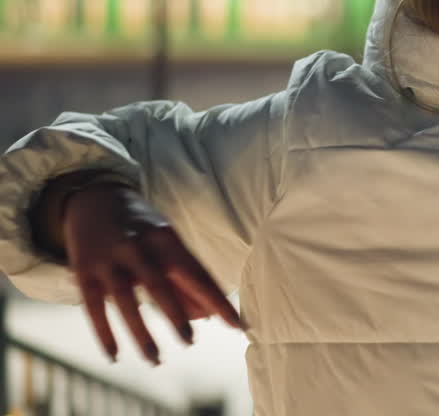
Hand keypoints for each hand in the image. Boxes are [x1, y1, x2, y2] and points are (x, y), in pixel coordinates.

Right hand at [61, 184, 244, 363]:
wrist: (93, 197)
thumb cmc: (142, 228)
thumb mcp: (167, 244)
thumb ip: (185, 279)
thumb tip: (206, 317)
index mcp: (166, 237)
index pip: (196, 272)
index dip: (217, 299)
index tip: (236, 324)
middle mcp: (138, 245)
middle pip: (160, 282)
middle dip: (176, 314)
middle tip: (191, 342)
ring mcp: (109, 257)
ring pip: (126, 298)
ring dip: (141, 332)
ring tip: (156, 360)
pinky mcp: (84, 270)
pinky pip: (93, 306)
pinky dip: (104, 332)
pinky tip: (114, 356)